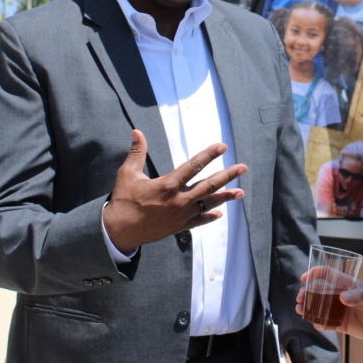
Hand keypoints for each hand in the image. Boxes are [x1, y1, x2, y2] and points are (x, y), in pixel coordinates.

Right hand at [103, 130, 247, 251]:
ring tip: (241, 193)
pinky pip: (198, 221)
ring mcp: (180, 215)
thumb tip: (137, 131)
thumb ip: (137, 152)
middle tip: (243, 168)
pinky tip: (219, 213)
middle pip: (209, 185)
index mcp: (168, 184)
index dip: (210, 155)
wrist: (118, 231)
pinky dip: (209, 216)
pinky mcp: (178, 227)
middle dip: (228, 175)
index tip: (223, 147)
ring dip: (225, 197)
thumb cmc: (123, 200)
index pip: (194, 165)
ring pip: (208, 204)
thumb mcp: (127, 174)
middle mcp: (178, 200)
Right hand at [295, 266, 362, 342]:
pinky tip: (317, 324)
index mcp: (347, 284)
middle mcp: (341, 296)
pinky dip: (319, 324)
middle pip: (319, 291)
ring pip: (320, 308)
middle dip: (306, 293)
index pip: (327, 274)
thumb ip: (358, 296)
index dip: (314, 273)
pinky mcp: (342, 324)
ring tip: (300, 310)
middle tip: (299, 299)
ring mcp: (340, 310)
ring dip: (308, 308)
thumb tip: (342, 297)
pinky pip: (327, 323)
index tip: (304, 278)